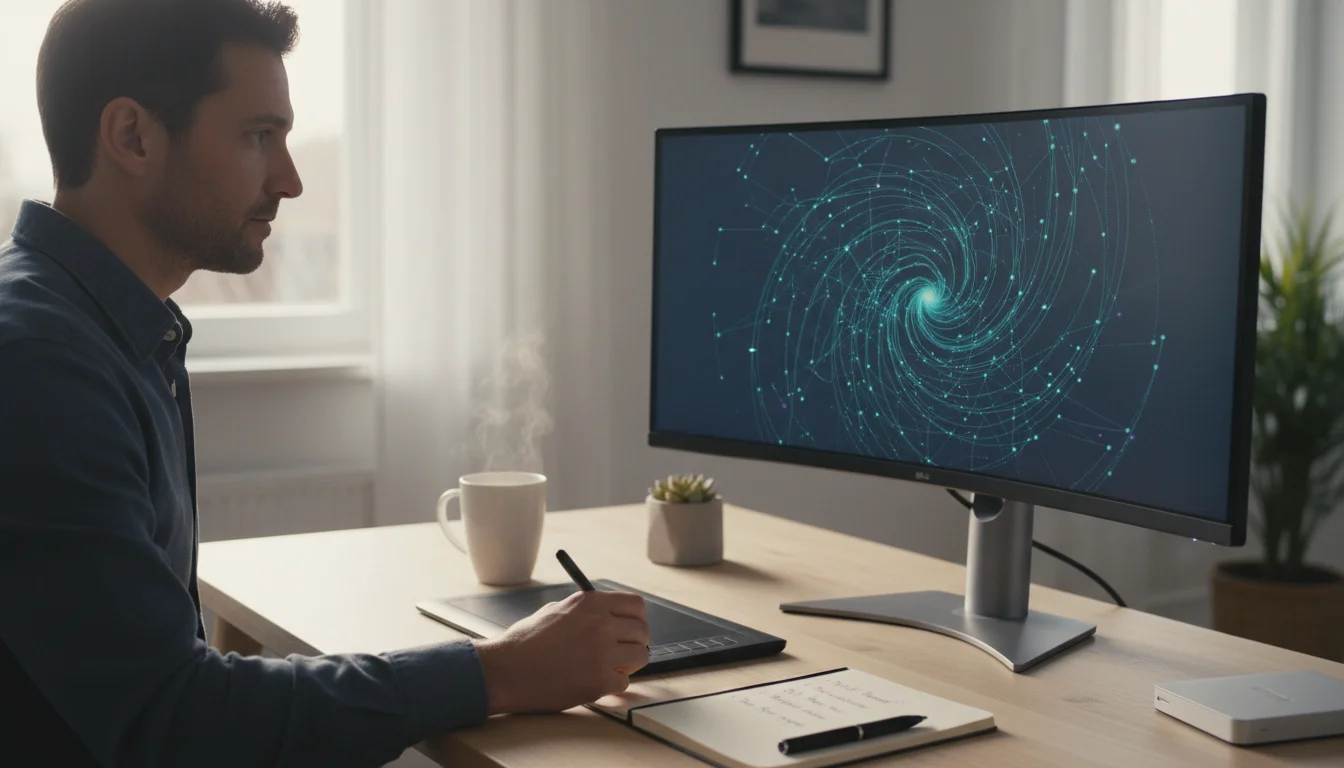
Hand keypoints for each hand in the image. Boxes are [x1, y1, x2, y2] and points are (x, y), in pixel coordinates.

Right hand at [474, 590, 649, 714]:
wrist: (504, 671)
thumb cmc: (524, 642)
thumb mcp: (555, 610)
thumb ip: (585, 611)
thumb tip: (611, 617)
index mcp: (590, 602)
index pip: (636, 605)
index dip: (636, 618)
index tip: (631, 628)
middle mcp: (600, 624)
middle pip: (642, 631)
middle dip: (635, 643)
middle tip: (622, 652)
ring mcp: (602, 653)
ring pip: (639, 657)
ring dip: (627, 665)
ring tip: (608, 668)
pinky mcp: (599, 681)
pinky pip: (623, 684)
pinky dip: (612, 686)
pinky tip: (593, 683)